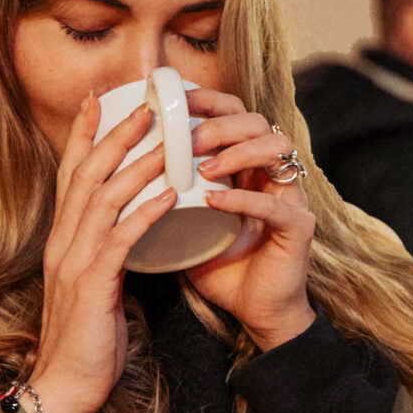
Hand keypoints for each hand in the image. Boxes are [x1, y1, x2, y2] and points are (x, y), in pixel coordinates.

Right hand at [32, 102, 176, 412]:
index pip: (70, 176)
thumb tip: (127, 228)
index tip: (98, 100)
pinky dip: (144, 212)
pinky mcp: (92, 285)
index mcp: (61, 240)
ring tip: (166, 139)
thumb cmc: (87, 338)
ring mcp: (73, 261)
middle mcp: (62, 243)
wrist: (65, 385)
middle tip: (144, 104)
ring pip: (103, 199)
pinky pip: (121, 239)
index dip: (82, 136)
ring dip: (137, 165)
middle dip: (115, 135)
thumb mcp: (93, 284)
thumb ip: (103, 253)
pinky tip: (167, 195)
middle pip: (86, 175)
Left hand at [180, 86, 317, 351]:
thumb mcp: (186, 220)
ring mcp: (291, 197)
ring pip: (276, 149)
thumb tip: (113, 170)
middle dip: (220, 123)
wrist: (254, 312)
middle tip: (186, 137)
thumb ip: (164, 194)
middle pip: (257, 122)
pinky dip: (243, 199)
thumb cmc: (221, 265)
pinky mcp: (298, 227)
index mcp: (249, 165)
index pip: (235, 114)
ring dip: (236, 152)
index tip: (174, 100)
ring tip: (203, 168)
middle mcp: (273, 173)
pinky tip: (215, 201)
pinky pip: (275, 204)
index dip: (208, 100)